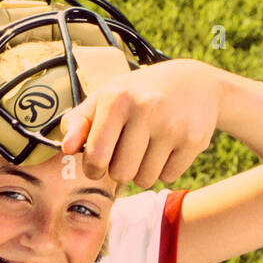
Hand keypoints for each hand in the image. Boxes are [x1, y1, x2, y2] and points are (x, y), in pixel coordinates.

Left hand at [59, 57, 221, 186]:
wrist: (196, 83)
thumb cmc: (139, 94)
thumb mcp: (107, 97)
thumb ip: (79, 121)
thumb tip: (66, 148)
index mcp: (118, 98)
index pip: (96, 157)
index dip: (93, 168)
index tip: (97, 163)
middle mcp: (146, 109)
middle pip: (121, 173)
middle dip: (120, 169)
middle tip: (126, 152)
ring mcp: (173, 125)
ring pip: (144, 179)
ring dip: (142, 172)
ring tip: (147, 148)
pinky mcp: (194, 140)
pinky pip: (168, 177)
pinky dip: (164, 170)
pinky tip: (167, 148)